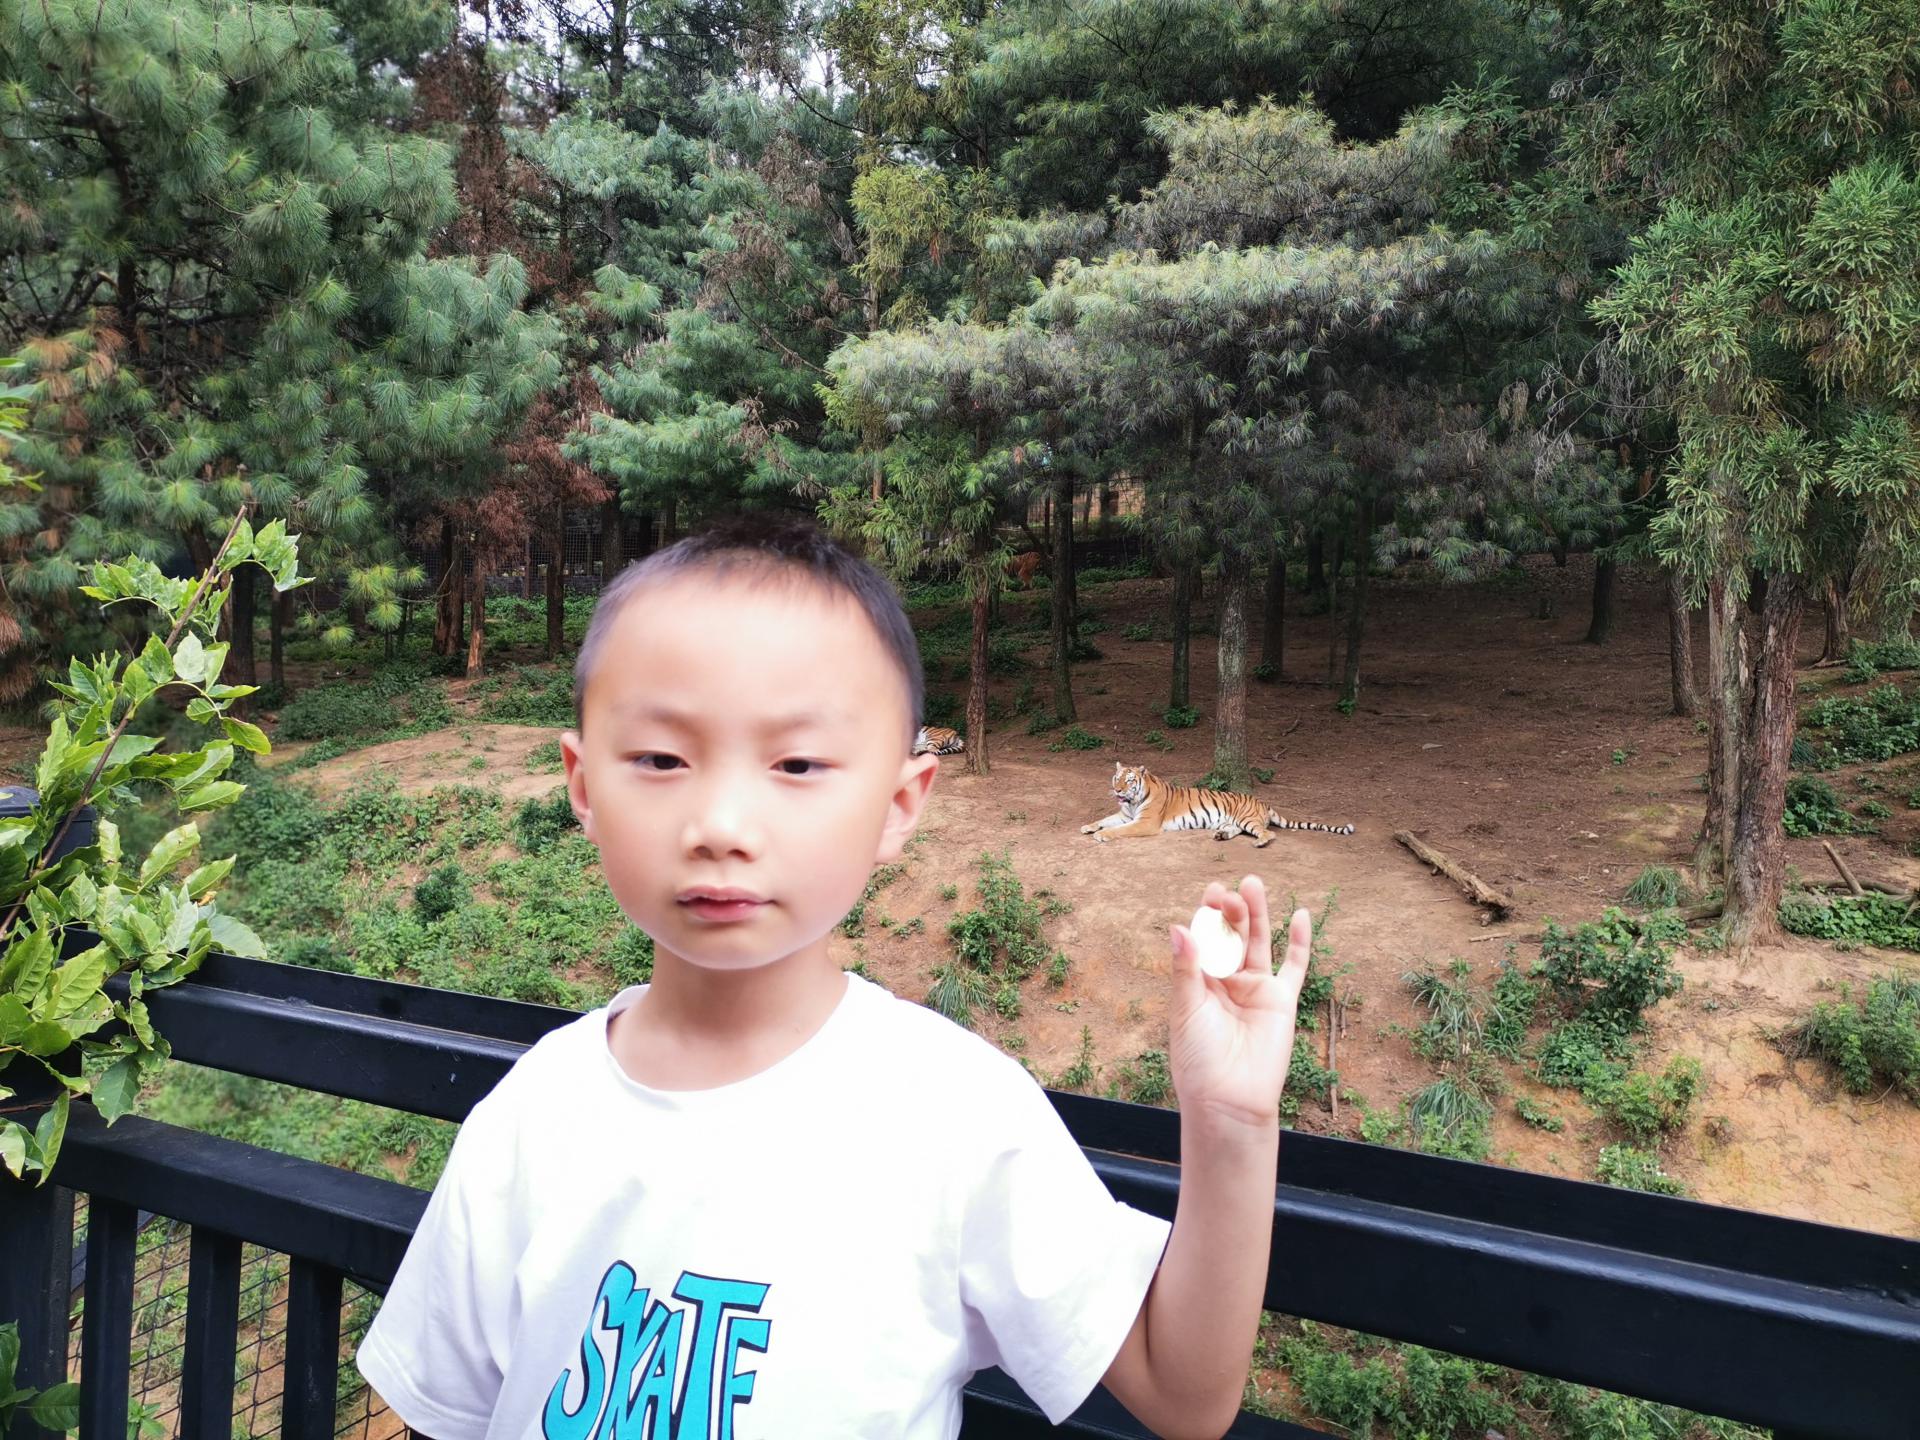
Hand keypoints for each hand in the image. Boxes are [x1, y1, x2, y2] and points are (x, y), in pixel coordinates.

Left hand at [1166, 875, 1311, 1132]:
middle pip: (1230, 935)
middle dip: (1230, 912)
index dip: (1207, 916)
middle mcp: (1227, 980)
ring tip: (1254, 885)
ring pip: (1258, 942)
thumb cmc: (1198, 1059)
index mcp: (1198, 981)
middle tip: (1229, 892)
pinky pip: (1294, 967)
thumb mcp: (1187, 1009)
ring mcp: (1255, 988)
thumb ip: (1187, 968)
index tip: (1210, 894)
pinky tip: (1302, 915)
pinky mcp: (1281, 1000)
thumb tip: (1178, 926)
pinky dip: (1300, 942)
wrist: (1228, 1099)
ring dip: (1257, 913)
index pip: (1203, 939)